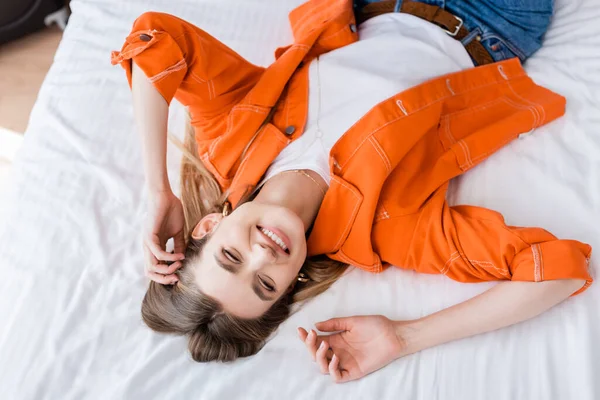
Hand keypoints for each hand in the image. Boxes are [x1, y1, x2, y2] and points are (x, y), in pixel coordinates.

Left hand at [143, 189, 185, 284]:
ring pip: (151, 267)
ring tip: (180, 263)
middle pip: (149, 272)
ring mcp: (147, 243)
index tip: (179, 275)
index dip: (165, 276)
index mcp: (154, 247)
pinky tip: (180, 255)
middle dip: (164, 279)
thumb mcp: (177, 232)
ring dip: (167, 269)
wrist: (165, 196)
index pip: (155, 269)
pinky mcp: (149, 236)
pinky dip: (170, 258)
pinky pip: (158, 254)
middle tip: (177, 277)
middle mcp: (148, 247)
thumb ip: (178, 245)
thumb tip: (182, 258)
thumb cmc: (171, 211)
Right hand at [298, 315, 413, 382]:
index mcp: (337, 339)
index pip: (316, 341)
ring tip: (324, 344)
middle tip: (311, 336)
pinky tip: (335, 357)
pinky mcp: (354, 371)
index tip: (300, 329)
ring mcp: (346, 362)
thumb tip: (316, 325)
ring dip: (319, 357)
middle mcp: (338, 351)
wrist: (394, 334)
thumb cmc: (375, 325)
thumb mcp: (352, 321)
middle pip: (316, 355)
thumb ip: (334, 324)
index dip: (306, 337)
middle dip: (310, 346)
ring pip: (324, 367)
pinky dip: (333, 369)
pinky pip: (338, 376)